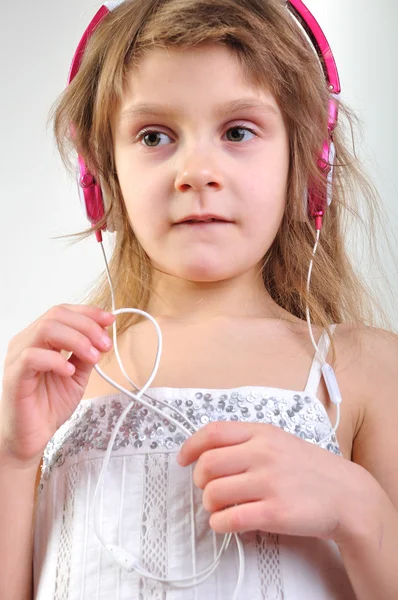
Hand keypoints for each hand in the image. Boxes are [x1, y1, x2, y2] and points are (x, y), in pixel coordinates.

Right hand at [0, 304, 114, 465]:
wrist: (31, 436)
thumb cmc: (48, 404)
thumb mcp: (77, 375)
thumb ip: (87, 355)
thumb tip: (103, 336)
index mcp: (40, 338)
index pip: (63, 311)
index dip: (88, 313)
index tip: (110, 320)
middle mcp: (27, 341)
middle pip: (56, 315)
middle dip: (87, 326)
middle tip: (105, 344)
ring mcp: (18, 356)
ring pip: (46, 329)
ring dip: (76, 340)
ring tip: (92, 357)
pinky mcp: (14, 375)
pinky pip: (32, 357)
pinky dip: (56, 360)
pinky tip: (69, 371)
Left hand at [177, 421, 366, 542]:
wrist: (346, 494)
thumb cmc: (310, 468)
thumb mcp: (280, 440)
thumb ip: (247, 442)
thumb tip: (207, 453)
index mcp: (262, 433)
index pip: (213, 432)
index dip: (190, 446)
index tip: (183, 459)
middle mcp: (263, 454)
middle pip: (207, 464)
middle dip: (199, 480)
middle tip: (207, 488)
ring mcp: (269, 483)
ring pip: (213, 493)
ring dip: (209, 504)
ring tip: (220, 507)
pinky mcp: (275, 513)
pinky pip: (229, 519)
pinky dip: (219, 523)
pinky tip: (226, 522)